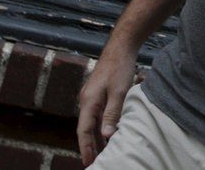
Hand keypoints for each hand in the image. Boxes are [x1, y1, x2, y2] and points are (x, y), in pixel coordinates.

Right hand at [76, 46, 136, 165]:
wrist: (121, 46)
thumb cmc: (120, 68)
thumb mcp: (119, 92)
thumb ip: (112, 114)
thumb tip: (106, 136)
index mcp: (88, 102)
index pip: (84, 131)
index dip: (86, 147)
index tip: (87, 162)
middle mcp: (87, 100)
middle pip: (86, 128)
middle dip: (90, 145)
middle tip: (94, 162)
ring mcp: (92, 96)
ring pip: (92, 121)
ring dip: (96, 136)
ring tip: (102, 152)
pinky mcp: (99, 92)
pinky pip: (98, 114)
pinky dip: (101, 125)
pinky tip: (108, 132)